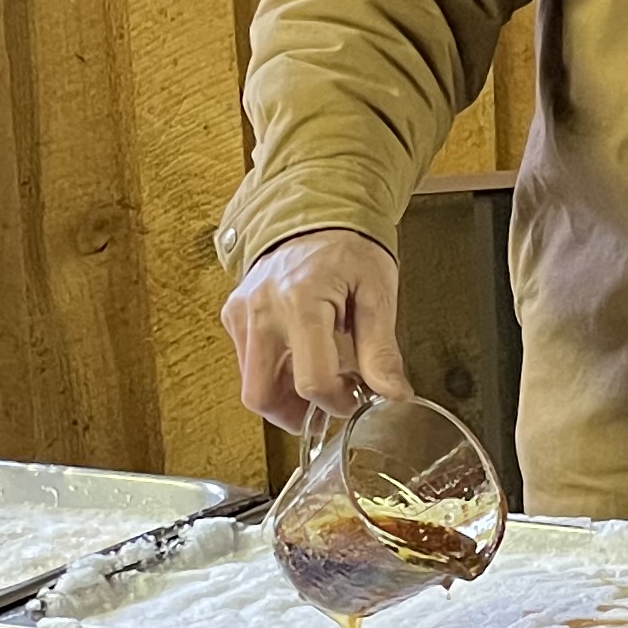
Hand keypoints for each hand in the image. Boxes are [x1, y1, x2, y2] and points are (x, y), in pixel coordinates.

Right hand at [221, 227, 406, 433]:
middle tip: (326, 408)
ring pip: (251, 385)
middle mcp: (262, 311)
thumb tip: (393, 394)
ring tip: (317, 381)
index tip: (355, 397)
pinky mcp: (234, 316)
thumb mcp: (376, 294)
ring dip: (283, 398)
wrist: (314, 212)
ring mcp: (242, 314)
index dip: (336, 403)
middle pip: (262, 396)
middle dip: (295, 415)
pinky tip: (300, 360)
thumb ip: (380, 350)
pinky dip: (273, 375)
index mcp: (301, 303)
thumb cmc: (349, 249)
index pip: (311, 382)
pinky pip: (248, 363)